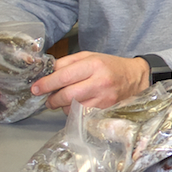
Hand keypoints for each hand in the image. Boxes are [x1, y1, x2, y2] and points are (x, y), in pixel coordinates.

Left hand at [31, 52, 151, 110]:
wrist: (136, 78)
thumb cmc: (110, 66)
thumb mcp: (89, 56)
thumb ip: (66, 62)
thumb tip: (45, 73)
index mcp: (94, 65)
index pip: (64, 76)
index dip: (46, 84)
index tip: (36, 88)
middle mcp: (100, 82)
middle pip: (66, 95)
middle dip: (52, 99)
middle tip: (47, 99)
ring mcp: (104, 99)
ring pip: (72, 107)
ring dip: (63, 106)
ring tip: (66, 99)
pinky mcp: (106, 110)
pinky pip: (81, 115)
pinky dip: (74, 111)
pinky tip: (77, 104)